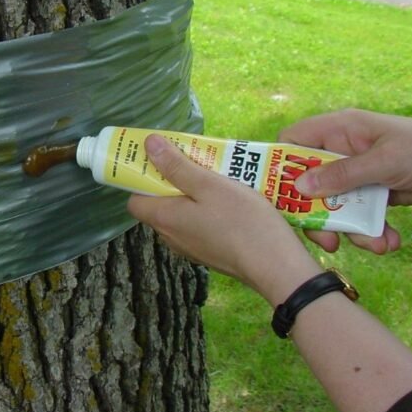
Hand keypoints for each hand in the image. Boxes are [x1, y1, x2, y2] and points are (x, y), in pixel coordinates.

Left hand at [127, 134, 321, 305]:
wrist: (277, 267)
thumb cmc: (243, 222)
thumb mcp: (209, 185)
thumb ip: (177, 166)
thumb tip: (148, 145)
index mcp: (164, 220)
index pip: (134, 200)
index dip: (142, 178)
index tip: (161, 159)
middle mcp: (171, 237)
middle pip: (159, 204)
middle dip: (173, 179)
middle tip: (195, 159)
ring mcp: (191, 248)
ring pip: (182, 214)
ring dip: (193, 193)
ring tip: (216, 174)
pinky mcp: (210, 253)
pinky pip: (199, 225)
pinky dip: (207, 209)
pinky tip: (230, 198)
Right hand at [279, 109, 411, 253]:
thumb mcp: (385, 162)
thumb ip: (342, 175)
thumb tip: (300, 188)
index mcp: (338, 130)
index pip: (291, 142)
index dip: (279, 167)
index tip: (279, 197)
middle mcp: (342, 151)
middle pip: (308, 182)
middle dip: (316, 214)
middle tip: (326, 238)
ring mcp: (357, 174)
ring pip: (333, 206)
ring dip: (350, 230)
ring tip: (374, 244)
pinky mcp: (372, 194)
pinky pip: (357, 216)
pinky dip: (370, 232)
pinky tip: (389, 241)